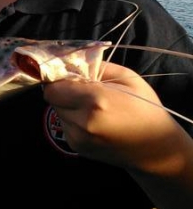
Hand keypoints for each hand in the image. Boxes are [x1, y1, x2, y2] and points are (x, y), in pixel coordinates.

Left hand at [42, 60, 182, 171]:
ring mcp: (78, 138)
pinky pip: (65, 125)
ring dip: (68, 105)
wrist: (155, 148)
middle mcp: (82, 121)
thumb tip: (73, 59)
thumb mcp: (127, 77)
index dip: (59, 77)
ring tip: (92, 107)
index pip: (54, 86)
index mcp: (95, 100)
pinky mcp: (77, 148)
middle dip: (63, 90)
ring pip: (58, 112)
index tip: (70, 74)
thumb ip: (96, 65)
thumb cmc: (145, 108)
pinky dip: (73, 119)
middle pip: (52, 99)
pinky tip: (94, 120)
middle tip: (84, 89)